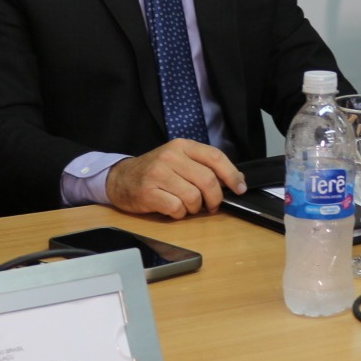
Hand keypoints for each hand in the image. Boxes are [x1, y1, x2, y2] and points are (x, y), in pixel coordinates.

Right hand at [105, 139, 244, 218]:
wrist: (120, 179)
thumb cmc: (155, 171)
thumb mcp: (178, 160)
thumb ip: (203, 166)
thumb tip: (235, 181)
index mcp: (182, 146)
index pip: (215, 157)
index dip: (232, 174)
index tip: (240, 188)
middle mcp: (171, 156)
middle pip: (207, 180)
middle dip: (215, 198)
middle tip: (211, 205)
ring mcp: (158, 174)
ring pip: (193, 197)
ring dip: (194, 208)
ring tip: (186, 206)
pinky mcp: (148, 192)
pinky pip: (176, 208)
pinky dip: (179, 214)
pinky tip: (172, 209)